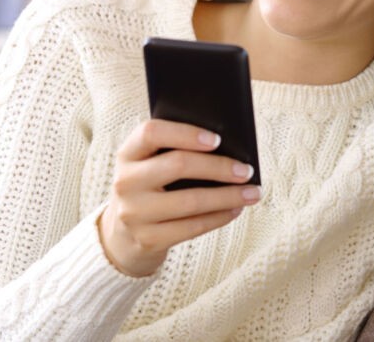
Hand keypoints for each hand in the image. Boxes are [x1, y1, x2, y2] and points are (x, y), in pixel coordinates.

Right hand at [98, 120, 260, 276]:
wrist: (121, 237)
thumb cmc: (149, 190)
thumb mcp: (149, 166)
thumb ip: (174, 151)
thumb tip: (229, 148)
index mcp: (127, 154)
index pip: (151, 132)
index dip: (185, 133)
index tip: (217, 139)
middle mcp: (126, 182)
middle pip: (177, 165)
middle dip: (219, 166)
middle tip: (246, 170)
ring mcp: (134, 214)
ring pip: (191, 201)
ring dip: (228, 196)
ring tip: (252, 192)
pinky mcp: (147, 240)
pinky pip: (192, 227)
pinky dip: (219, 217)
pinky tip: (236, 209)